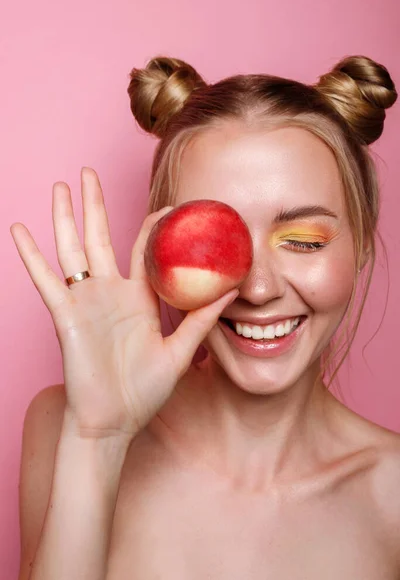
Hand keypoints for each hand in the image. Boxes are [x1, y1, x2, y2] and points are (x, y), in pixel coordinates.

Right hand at [10, 168, 237, 439]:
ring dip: (65, 218)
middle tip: (89, 172)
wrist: (114, 420)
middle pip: (101, 237)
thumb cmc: (144, 390)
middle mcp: (110, 293)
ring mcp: (85, 302)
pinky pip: (46, 280)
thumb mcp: (180, 352)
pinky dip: (31, 255)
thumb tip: (232, 290)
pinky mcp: (65, 316)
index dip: (154, 225)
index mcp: (138, 298)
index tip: (170, 204)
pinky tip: (20, 229)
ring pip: (72, 249)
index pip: (145, 249)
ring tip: (61, 187)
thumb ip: (202, 319)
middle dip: (95, 205)